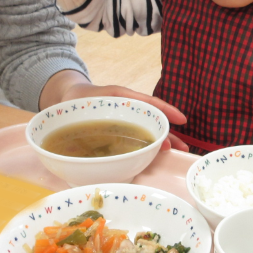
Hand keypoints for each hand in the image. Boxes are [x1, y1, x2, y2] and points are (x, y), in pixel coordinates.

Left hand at [61, 81, 189, 151]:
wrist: (69, 98)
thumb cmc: (77, 99)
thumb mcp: (79, 103)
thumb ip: (81, 117)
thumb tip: (81, 137)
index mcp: (121, 98)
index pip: (148, 102)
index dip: (166, 111)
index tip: (182, 120)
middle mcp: (128, 109)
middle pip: (152, 119)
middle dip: (168, 133)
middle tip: (183, 147)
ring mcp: (126, 120)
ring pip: (147, 129)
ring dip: (160, 140)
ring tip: (172, 151)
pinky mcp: (122, 129)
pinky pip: (137, 136)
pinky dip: (147, 145)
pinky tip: (154, 154)